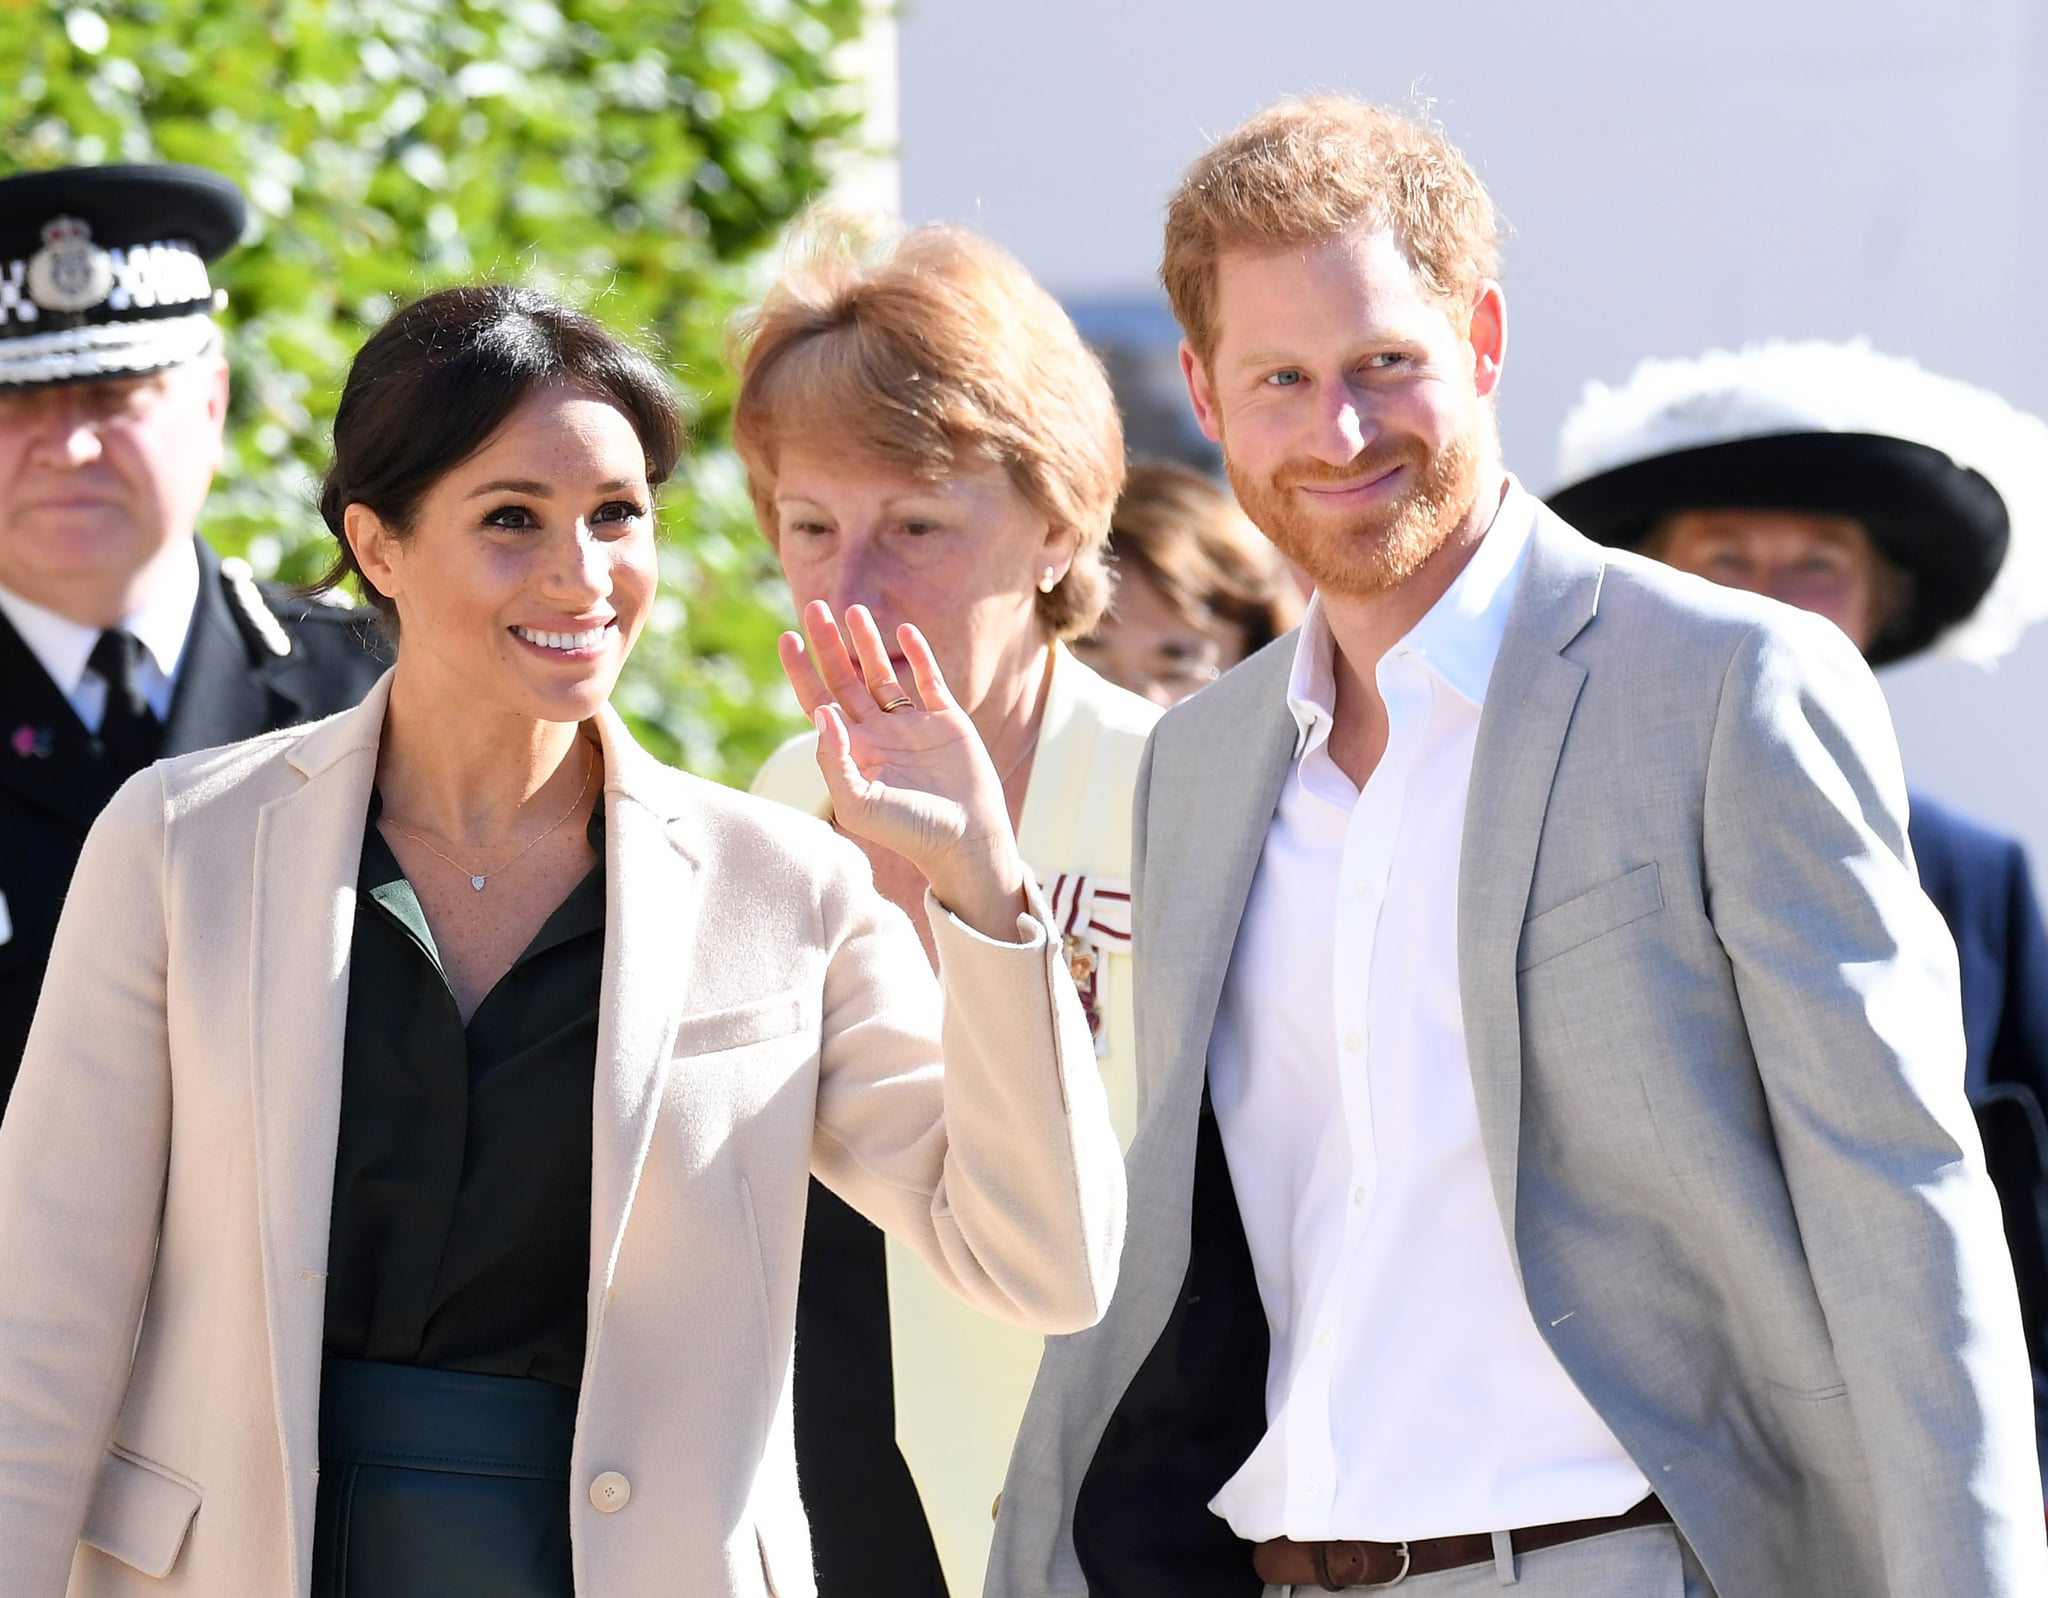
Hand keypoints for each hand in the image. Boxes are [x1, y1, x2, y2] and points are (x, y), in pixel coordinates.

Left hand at [778, 602, 1027, 938]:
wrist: (965, 840)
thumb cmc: (909, 832)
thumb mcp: (859, 804)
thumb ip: (834, 761)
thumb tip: (822, 712)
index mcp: (853, 751)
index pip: (818, 701)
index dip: (801, 671)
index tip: (787, 637)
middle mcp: (879, 733)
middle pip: (846, 679)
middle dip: (829, 644)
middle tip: (816, 607)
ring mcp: (913, 725)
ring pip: (883, 673)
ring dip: (867, 642)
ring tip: (854, 610)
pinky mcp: (947, 720)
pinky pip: (929, 679)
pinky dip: (918, 655)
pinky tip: (904, 631)